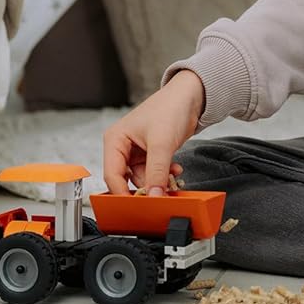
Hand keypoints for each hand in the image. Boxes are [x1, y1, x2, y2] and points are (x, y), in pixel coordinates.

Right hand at [101, 69, 205, 195]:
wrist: (191, 97)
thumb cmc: (170, 108)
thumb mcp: (162, 143)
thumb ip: (156, 172)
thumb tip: (153, 196)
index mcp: (115, 140)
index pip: (112, 175)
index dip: (122, 193)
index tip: (136, 206)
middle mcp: (122, 146)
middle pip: (127, 179)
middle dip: (145, 187)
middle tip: (160, 194)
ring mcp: (137, 151)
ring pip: (143, 178)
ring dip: (158, 181)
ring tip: (173, 176)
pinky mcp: (150, 153)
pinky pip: (153, 173)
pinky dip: (164, 175)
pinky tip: (175, 170)